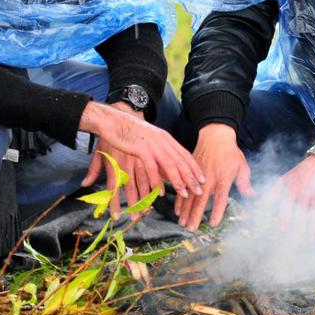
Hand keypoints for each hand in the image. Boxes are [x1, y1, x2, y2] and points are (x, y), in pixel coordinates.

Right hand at [78, 101, 203, 200]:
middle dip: (191, 178)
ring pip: (170, 165)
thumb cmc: (128, 131)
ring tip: (184, 194)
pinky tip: (159, 191)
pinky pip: (152, 167)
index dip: (194, 168)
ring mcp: (152, 144)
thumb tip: (165, 168)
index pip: (184, 154)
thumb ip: (158, 151)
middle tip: (198, 191)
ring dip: (178, 181)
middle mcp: (162, 140)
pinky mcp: (140, 148)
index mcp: (165, 138)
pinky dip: (157, 180)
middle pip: (180, 161)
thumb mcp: (148, 139)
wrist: (113, 120)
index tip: (201, 179)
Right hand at [176, 123, 254, 231]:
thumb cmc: (230, 152)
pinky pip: (183, 188)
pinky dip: (180, 199)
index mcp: (223, 179)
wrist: (215, 136)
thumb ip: (245, 183)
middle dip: (195, 216)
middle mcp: (209, 179)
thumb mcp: (242, 167)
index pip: (220, 199)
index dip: (217, 212)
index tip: (213, 224)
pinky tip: (177, 210)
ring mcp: (198, 176)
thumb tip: (252, 195)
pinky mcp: (191, 172)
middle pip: (201, 201)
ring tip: (182, 223)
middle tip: (191, 229)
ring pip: (190, 196)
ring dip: (185, 211)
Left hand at [277, 153, 314, 241]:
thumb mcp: (285, 179)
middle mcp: (303, 193)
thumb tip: (258, 205)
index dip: (282, 223)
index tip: (280, 234)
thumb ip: (272, 193)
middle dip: (298, 231)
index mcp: (291, 190)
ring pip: (314, 216)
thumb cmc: (301, 172)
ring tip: (311, 242)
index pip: (285, 210)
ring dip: (313, 231)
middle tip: (296, 245)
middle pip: (300, 216)